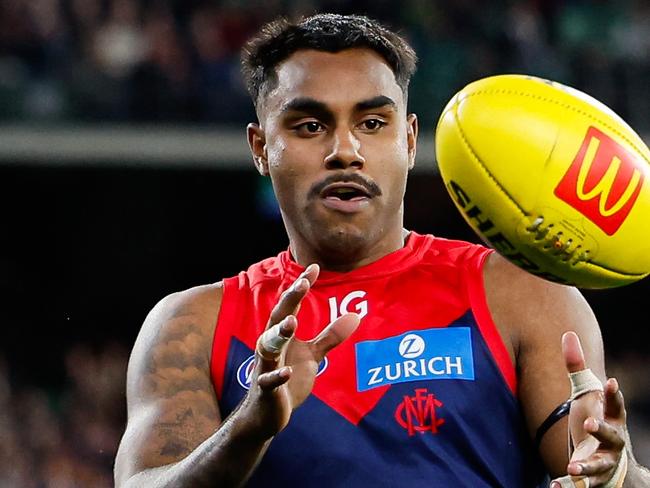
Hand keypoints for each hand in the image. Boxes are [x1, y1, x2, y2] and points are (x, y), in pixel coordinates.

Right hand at [241, 264, 359, 437]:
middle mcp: (271, 346)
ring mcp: (266, 367)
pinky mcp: (265, 389)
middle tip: (302, 284)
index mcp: (282, 335)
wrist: (265, 415)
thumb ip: (330, 336)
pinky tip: (287, 371)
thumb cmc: (287, 380)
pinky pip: (269, 380)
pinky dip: (277, 375)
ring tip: (292, 321)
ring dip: (279, 333)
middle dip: (289, 301)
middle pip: (278, 318)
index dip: (301, 287)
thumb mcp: (313, 356)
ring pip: (268, 346)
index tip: (314, 267)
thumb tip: (356, 315)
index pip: (291, 306)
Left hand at [550, 332, 627, 487]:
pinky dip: (568, 487)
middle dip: (602, 431)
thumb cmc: (596, 421)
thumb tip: (568, 333)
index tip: (610, 381)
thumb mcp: (586, 395)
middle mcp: (613, 443)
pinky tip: (555, 487)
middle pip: (612, 438)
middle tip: (588, 424)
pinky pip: (581, 486)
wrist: (614, 467)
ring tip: (572, 466)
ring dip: (587, 468)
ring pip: (599, 468)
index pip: (616, 406)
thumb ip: (576, 367)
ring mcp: (604, 464)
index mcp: (612, 420)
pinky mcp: (591, 480)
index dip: (614, 394)